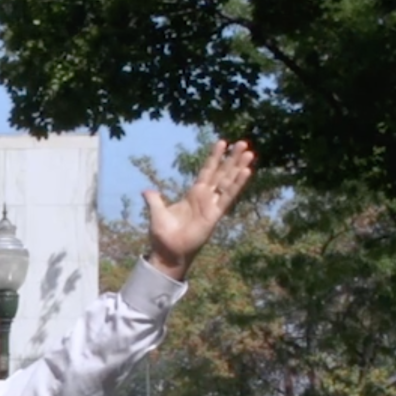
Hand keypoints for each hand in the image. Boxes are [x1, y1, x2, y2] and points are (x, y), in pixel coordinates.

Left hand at [141, 139, 254, 281]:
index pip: (207, 171)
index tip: (223, 142)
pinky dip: (237, 185)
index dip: (214, 157)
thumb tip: (147, 191)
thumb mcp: (157, 213)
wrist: (168, 253)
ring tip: (249, 153)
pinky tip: (246, 172)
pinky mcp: (214, 215)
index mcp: (193, 194)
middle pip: (222, 173)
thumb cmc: (163, 236)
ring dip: (238, 168)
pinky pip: (227, 197)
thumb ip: (154, 200)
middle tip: (243, 143)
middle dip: (232, 158)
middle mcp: (205, 198)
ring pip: (228, 182)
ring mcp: (211, 205)